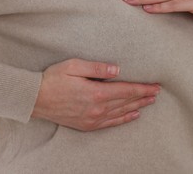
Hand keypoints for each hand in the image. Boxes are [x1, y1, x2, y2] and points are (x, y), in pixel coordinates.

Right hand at [32, 58, 160, 131]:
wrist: (35, 99)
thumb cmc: (53, 79)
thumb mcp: (74, 66)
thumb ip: (97, 68)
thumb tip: (118, 70)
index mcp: (96, 92)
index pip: (126, 90)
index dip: (143, 88)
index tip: (156, 86)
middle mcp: (97, 108)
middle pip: (127, 102)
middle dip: (144, 96)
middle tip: (157, 93)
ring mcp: (92, 118)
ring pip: (121, 113)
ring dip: (137, 107)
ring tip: (150, 102)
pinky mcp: (87, 125)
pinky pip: (111, 123)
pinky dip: (124, 119)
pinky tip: (133, 116)